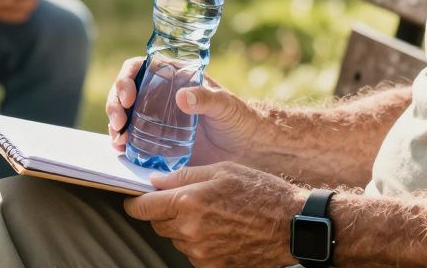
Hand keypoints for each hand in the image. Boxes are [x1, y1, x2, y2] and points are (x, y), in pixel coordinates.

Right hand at [106, 57, 262, 166]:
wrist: (247, 149)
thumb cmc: (239, 119)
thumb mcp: (226, 105)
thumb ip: (207, 98)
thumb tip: (182, 97)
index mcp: (174, 77)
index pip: (141, 68)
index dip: (127, 78)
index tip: (128, 96)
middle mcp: (160, 96)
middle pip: (125, 92)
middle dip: (115, 104)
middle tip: (118, 122)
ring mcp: (156, 119)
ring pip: (124, 115)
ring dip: (115, 125)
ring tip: (118, 140)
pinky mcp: (157, 143)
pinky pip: (132, 139)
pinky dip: (122, 143)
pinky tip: (121, 150)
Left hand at [124, 162, 304, 267]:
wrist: (292, 225)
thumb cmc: (261, 192)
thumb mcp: (222, 170)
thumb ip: (183, 176)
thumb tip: (154, 181)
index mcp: (189, 202)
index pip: (143, 208)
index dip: (135, 203)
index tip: (134, 200)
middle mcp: (191, 231)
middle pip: (158, 225)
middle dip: (165, 213)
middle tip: (187, 202)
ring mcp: (201, 254)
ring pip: (176, 240)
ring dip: (184, 229)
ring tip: (214, 216)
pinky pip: (193, 255)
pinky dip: (199, 244)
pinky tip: (221, 232)